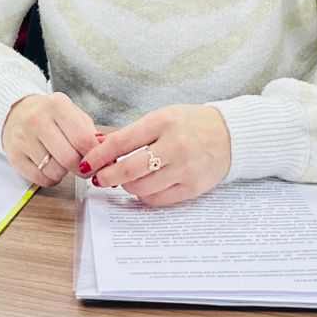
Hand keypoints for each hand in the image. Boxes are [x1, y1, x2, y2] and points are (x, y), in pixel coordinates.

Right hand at [1, 92, 98, 187]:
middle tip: (83, 167)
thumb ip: (92, 135)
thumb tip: (109, 159)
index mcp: (57, 104)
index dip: (94, 156)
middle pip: (69, 158)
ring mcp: (22, 137)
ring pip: (55, 171)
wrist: (18, 113)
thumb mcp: (74, 116)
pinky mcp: (14, 155)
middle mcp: (37, 118)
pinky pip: (40, 179)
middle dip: (81, 168)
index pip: (83, 139)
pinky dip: (50, 178)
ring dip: (64, 173)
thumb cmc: (52, 116)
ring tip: (63, 162)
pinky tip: (50, 166)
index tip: (98, 162)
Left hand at [83, 105, 231, 206]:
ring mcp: (185, 168)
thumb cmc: (191, 124)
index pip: (121, 142)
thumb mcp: (163, 117)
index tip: (87, 163)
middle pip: (128, 169)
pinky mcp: (193, 187)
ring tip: (126, 178)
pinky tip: (144, 186)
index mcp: (163, 122)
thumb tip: (99, 145)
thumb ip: (133, 133)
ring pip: (141, 187)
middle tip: (99, 178)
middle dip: (107, 176)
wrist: (230, 135)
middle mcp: (174, 145)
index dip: (99, 155)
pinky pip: (158, 199)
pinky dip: (145, 195)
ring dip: (127, 185)